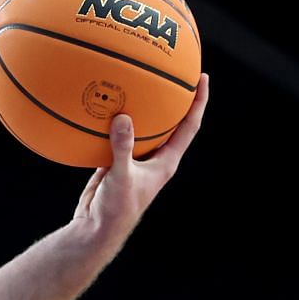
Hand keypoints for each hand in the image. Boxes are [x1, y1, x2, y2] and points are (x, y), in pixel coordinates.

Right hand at [71, 73, 208, 243]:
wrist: (96, 228)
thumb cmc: (116, 208)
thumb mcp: (121, 176)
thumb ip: (123, 147)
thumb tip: (123, 117)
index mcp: (165, 162)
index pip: (189, 127)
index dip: (198, 102)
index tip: (202, 78)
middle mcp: (154, 159)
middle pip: (169, 122)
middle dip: (173, 98)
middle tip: (173, 71)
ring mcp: (135, 160)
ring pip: (142, 128)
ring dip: (140, 108)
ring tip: (135, 81)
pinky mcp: (115, 162)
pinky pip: (116, 136)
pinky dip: (110, 122)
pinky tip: (100, 107)